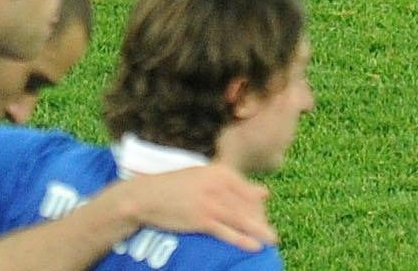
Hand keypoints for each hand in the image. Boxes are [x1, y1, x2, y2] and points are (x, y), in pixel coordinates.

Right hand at [115, 164, 273, 251]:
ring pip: (241, 219)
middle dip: (260, 220)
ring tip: (272, 240)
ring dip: (258, 231)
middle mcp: (216, 185)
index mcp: (218, 172)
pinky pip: (227, 231)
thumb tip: (265, 193)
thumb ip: (233, 184)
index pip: (247, 190)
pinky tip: (254, 246)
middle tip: (271, 234)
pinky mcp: (201, 219)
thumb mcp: (203, 177)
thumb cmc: (174, 186)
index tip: (264, 216)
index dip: (258, 206)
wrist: (146, 196)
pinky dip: (242, 240)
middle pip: (247, 205)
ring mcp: (208, 202)